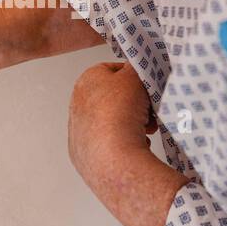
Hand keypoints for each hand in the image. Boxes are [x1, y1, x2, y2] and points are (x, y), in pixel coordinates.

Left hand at [68, 62, 186, 225]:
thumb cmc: (120, 112)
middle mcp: (76, 104)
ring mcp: (78, 131)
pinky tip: (136, 145)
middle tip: (150, 111)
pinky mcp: (83, 154)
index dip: (133, 77)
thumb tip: (135, 68)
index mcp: (85, 81)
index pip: (112, 70)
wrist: (111, 157)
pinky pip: (108, 143)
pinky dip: (123, 143)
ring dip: (132, 123)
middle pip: (113, 98)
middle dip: (135, 103)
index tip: (147, 87)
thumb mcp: (135, 76)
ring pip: (112, 121)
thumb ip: (136, 67)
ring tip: (147, 129)